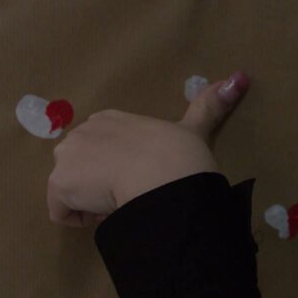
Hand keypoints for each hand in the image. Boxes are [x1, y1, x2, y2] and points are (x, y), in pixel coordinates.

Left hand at [46, 71, 249, 226]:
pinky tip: (109, 212)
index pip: (102, 150)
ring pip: (72, 190)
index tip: (140, 177)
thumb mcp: (194, 127)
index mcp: (109, 119)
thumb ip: (210, 105)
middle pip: (82, 169)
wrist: (162, 173)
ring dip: (93, 202)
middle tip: (134, 191)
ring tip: (123, 202)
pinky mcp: (58, 186)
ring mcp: (67, 158)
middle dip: (103, 185)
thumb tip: (238, 77)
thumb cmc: (177, 152)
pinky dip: (81, 219)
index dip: (120, 169)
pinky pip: (62, 212)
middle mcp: (81, 132)